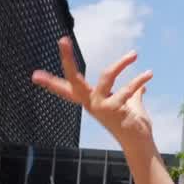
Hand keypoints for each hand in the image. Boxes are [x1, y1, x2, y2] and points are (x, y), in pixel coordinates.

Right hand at [31, 36, 154, 149]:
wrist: (139, 143)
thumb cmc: (133, 126)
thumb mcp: (131, 106)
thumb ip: (134, 95)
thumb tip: (143, 87)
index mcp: (91, 101)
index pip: (67, 89)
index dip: (50, 83)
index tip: (34, 75)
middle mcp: (91, 103)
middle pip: (73, 79)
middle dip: (67, 59)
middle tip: (62, 40)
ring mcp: (101, 106)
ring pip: (106, 77)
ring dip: (121, 64)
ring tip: (134, 54)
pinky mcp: (114, 110)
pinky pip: (127, 89)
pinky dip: (139, 80)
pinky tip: (149, 75)